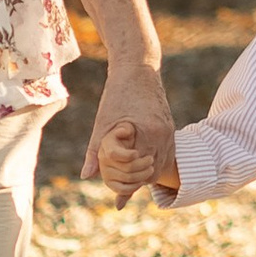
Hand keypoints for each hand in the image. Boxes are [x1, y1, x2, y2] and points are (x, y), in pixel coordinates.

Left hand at [91, 63, 174, 201]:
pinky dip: (152, 163)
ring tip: (129, 178)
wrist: (138, 69)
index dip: (126, 184)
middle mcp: (164, 136)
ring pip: (162, 166)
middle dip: (136, 181)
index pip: (140, 173)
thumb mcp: (102, 124)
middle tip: (119, 187)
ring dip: (145, 174)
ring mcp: (170, 132)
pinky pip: (164, 154)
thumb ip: (95, 152)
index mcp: (148, 135)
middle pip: (152, 173)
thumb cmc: (116, 95)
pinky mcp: (170, 128)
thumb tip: (86, 176)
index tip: (115, 187)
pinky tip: (140, 166)